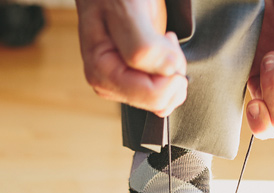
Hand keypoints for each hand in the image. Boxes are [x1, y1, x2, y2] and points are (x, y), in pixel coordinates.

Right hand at [76, 0, 188, 116]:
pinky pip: (162, 89)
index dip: (171, 71)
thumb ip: (144, 46)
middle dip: (171, 70)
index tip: (165, 38)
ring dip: (171, 66)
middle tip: (164, 37)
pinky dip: (170, 67)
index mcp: (102, 73)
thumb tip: (168, 72)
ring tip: (160, 38)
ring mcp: (121, 82)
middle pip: (159, 101)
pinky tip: (160, 45)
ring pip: (163, 98)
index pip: (153, 96)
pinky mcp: (133, 77)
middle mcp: (108, 83)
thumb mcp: (126, 10)